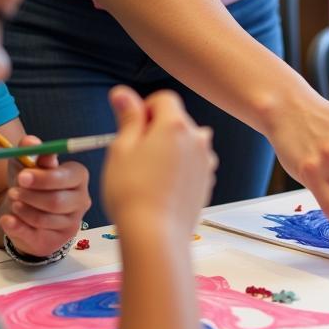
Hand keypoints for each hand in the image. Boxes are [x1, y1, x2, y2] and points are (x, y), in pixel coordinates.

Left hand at [0, 136, 90, 258]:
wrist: (26, 213)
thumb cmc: (31, 184)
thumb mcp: (27, 164)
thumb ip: (29, 151)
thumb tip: (31, 142)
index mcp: (78, 176)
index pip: (67, 178)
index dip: (44, 178)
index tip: (21, 176)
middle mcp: (81, 200)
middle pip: (57, 201)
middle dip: (31, 196)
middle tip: (12, 191)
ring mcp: (71, 222)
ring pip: (44, 219)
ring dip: (23, 210)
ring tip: (13, 203)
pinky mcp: (57, 240)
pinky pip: (34, 235)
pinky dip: (16, 227)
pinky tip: (8, 219)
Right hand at [102, 87, 217, 236]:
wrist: (156, 235)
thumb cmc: (132, 192)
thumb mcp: (121, 149)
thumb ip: (127, 117)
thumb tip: (122, 93)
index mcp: (176, 125)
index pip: (163, 99)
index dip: (144, 109)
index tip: (131, 128)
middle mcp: (197, 138)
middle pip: (176, 120)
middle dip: (156, 129)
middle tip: (134, 155)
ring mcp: (205, 161)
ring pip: (185, 143)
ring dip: (169, 149)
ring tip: (147, 174)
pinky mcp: (207, 181)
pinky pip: (191, 164)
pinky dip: (178, 168)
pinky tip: (161, 188)